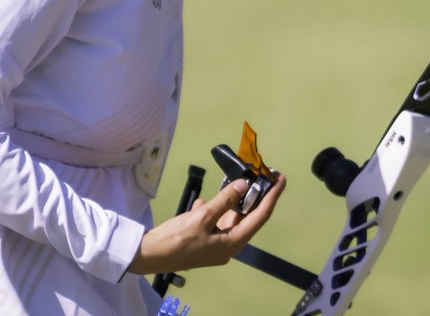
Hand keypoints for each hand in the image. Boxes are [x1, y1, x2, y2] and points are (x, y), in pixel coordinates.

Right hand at [127, 172, 285, 275]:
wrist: (148, 255)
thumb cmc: (176, 240)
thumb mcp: (202, 217)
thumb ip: (225, 200)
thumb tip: (244, 185)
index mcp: (232, 243)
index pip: (260, 216)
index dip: (272, 196)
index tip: (281, 179)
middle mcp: (228, 246)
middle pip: (246, 216)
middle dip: (251, 195)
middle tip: (258, 174)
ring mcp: (215, 244)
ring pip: (229, 217)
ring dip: (228, 201)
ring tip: (230, 184)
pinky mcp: (203, 240)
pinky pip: (214, 221)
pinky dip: (211, 209)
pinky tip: (202, 202)